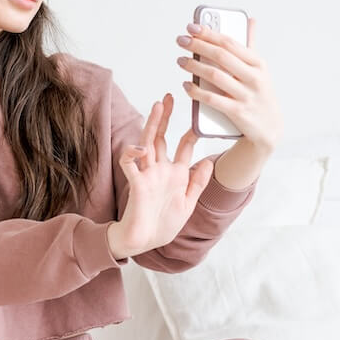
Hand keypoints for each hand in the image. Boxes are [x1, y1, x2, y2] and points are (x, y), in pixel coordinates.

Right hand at [107, 94, 213, 259]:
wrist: (143, 243)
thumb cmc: (163, 226)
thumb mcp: (188, 204)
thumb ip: (197, 183)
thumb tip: (208, 162)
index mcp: (174, 175)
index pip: (183, 148)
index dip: (190, 133)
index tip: (198, 120)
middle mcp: (160, 170)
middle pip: (161, 137)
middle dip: (164, 117)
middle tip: (169, 97)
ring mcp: (147, 175)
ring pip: (147, 143)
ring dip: (151, 125)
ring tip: (157, 106)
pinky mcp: (136, 184)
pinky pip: (130, 164)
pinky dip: (133, 153)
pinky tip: (140, 148)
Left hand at [175, 17, 282, 153]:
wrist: (269, 128)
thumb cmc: (260, 94)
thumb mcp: (260, 70)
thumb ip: (251, 46)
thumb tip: (250, 21)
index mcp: (258, 63)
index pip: (230, 42)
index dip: (209, 33)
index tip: (192, 27)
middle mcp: (254, 77)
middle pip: (221, 56)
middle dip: (198, 46)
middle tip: (181, 41)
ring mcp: (246, 95)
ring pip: (215, 75)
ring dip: (194, 66)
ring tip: (181, 61)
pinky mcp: (238, 112)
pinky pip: (212, 99)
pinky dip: (197, 91)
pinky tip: (186, 85)